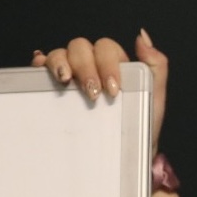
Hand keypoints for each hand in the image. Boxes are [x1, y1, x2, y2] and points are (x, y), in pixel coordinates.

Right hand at [31, 30, 167, 151]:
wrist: (126, 158)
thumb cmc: (141, 128)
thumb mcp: (154, 99)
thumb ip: (156, 67)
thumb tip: (142, 37)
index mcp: (113, 64)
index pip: (105, 48)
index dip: (107, 63)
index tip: (113, 90)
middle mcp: (90, 65)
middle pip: (80, 48)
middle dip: (85, 67)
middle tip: (93, 94)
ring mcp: (71, 76)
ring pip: (60, 54)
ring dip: (60, 63)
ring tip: (65, 82)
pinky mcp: (55, 89)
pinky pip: (42, 69)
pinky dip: (40, 66)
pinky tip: (41, 71)